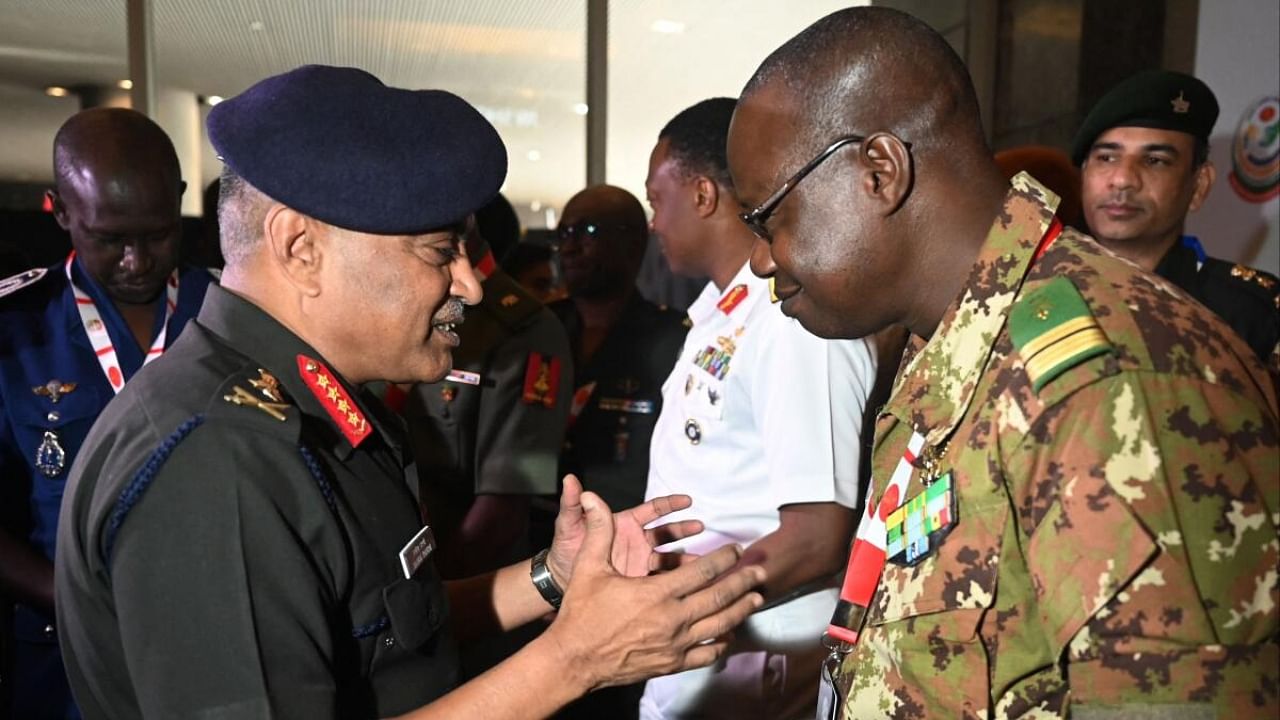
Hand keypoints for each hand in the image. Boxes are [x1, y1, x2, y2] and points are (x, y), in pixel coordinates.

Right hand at [543, 491, 764, 691]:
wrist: (574, 660)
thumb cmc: (582, 613)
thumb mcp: (589, 567)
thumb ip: (599, 531)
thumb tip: (592, 498)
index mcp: (657, 592)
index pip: (703, 571)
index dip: (723, 558)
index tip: (736, 550)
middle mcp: (672, 618)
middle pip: (719, 597)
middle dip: (743, 582)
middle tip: (760, 573)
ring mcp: (675, 644)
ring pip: (720, 625)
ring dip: (741, 610)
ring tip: (756, 599)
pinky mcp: (672, 663)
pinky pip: (706, 654)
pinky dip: (722, 643)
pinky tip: (730, 635)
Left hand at [547, 475, 703, 584]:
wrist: (560, 580)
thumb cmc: (564, 549)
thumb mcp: (568, 525)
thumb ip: (573, 504)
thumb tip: (570, 479)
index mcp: (624, 523)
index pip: (653, 509)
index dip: (670, 504)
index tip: (687, 500)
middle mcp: (636, 540)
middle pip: (667, 532)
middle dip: (685, 529)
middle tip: (700, 527)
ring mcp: (640, 561)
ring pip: (669, 557)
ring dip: (686, 558)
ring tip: (701, 562)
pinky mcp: (640, 581)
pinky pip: (662, 579)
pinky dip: (677, 581)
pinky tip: (690, 584)